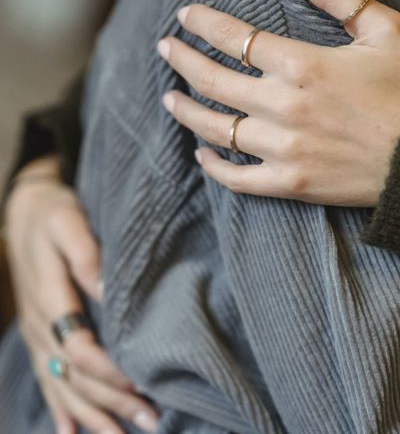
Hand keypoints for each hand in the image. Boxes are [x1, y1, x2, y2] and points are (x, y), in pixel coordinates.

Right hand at [4, 155, 158, 433]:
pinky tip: (72, 433)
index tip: (144, 385)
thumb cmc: (53, 213)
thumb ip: (85, 255)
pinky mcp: (39, 334)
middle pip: (75, 376)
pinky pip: (46, 379)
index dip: (110, 372)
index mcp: (50, 299)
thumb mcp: (68, 222)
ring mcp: (37, 334)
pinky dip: (61, 408)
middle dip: (112, 403)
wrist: (26, 209)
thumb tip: (106, 289)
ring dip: (92, 414)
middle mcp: (41, 326)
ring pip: (61, 385)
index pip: (80, 350)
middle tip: (151, 421)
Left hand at [156, 0, 399, 206]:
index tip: (185, 15)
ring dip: (187, 111)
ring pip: (216, 129)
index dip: (204, 24)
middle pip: (214, 81)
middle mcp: (284, 106)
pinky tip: (202, 154)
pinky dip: (214, 167)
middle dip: (182, 60)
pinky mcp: (292, 183)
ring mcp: (284, 149)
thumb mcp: (385, 29)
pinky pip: (238, 178)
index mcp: (303, 64)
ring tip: (169, 98)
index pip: (235, 38)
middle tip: (165, 49)